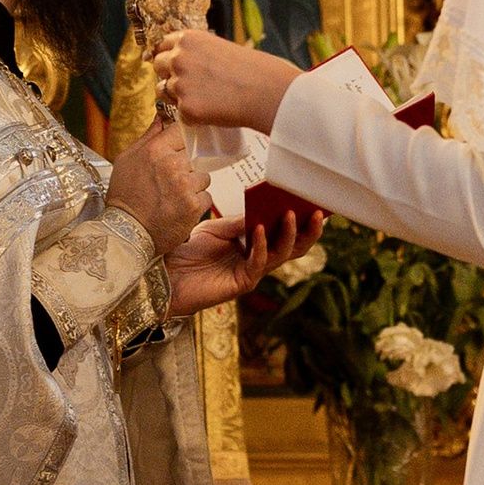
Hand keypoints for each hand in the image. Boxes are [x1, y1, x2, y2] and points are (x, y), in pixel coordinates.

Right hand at [105, 118, 211, 258]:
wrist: (126, 232)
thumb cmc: (124, 196)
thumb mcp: (126, 160)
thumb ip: (147, 138)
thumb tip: (161, 120)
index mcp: (156, 150)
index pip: (183, 131)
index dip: (185, 140)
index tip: (183, 147)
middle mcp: (172, 165)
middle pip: (196, 155)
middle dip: (188, 167)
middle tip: (173, 181)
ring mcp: (185, 186)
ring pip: (204, 176)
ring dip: (194, 185)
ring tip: (175, 196)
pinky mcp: (194, 206)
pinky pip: (206, 197)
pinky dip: (196, 203)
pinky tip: (180, 209)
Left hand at [157, 27, 301, 132]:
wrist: (266, 91)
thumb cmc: (254, 69)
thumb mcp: (221, 48)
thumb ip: (199, 54)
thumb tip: (184, 66)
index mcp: (188, 39)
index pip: (162, 44)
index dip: (165, 55)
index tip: (168, 64)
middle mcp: (179, 58)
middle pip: (157, 65)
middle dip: (168, 74)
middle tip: (188, 84)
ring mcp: (180, 84)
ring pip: (163, 90)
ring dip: (176, 96)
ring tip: (202, 99)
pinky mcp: (186, 108)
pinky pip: (180, 114)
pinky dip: (193, 116)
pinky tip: (212, 112)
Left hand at [166, 209, 306, 316]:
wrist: (167, 273)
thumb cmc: (190, 250)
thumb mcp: (217, 228)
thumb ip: (239, 222)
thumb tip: (263, 210)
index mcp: (256, 245)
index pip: (285, 232)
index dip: (300, 219)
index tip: (311, 201)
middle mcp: (259, 259)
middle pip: (293, 247)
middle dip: (308, 231)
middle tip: (316, 211)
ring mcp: (253, 273)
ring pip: (282, 255)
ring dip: (289, 234)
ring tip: (290, 214)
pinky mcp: (242, 283)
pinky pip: (259, 263)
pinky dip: (262, 246)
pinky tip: (260, 230)